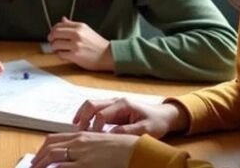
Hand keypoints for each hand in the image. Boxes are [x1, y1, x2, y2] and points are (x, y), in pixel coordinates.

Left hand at [31, 132, 138, 167]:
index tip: (37, 157)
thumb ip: (86, 147)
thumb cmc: (122, 149)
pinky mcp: (86, 165)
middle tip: (33, 166)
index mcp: (82, 136)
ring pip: (52, 156)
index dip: (42, 149)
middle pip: (49, 147)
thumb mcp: (100, 144)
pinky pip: (64, 167)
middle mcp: (79, 142)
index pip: (54, 139)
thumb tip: (74, 155)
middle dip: (38, 158)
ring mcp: (81, 154)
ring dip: (41, 164)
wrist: (136, 150)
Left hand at [48, 17, 112, 70]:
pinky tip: (65, 55)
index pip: (59, 25)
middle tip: (53, 42)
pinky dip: (60, 56)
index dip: (53, 30)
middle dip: (51, 39)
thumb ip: (73, 25)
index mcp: (80, 26)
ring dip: (55, 48)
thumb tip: (63, 19)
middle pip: (55, 33)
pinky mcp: (75, 56)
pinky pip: (60, 54)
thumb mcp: (86, 30)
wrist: (108, 55)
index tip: (53, 34)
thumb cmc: (97, 44)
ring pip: (55, 44)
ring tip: (60, 50)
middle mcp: (77, 34)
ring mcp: (76, 45)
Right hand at [73, 98, 187, 137]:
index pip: (102, 114)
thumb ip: (128, 131)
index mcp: (123, 104)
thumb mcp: (145, 129)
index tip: (95, 138)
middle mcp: (116, 101)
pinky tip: (82, 125)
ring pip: (91, 105)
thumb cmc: (156, 121)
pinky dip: (86, 115)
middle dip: (82, 117)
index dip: (95, 127)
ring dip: (82, 115)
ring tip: (76, 127)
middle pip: (91, 104)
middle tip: (78, 131)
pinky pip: (95, 109)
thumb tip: (110, 135)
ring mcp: (113, 103)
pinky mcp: (112, 108)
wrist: (164, 115)